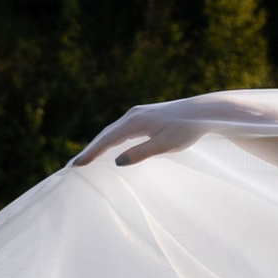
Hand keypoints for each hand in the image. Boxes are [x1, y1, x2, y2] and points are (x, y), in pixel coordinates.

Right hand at [73, 100, 216, 169]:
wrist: (203, 111)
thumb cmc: (186, 130)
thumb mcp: (165, 145)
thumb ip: (140, 153)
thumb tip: (117, 162)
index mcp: (135, 122)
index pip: (107, 140)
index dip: (91, 153)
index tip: (76, 165)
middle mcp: (133, 115)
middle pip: (105, 134)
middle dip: (90, 150)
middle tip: (74, 165)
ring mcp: (138, 114)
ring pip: (112, 131)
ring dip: (99, 144)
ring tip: (86, 159)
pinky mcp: (144, 115)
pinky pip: (121, 129)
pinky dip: (110, 139)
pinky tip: (108, 147)